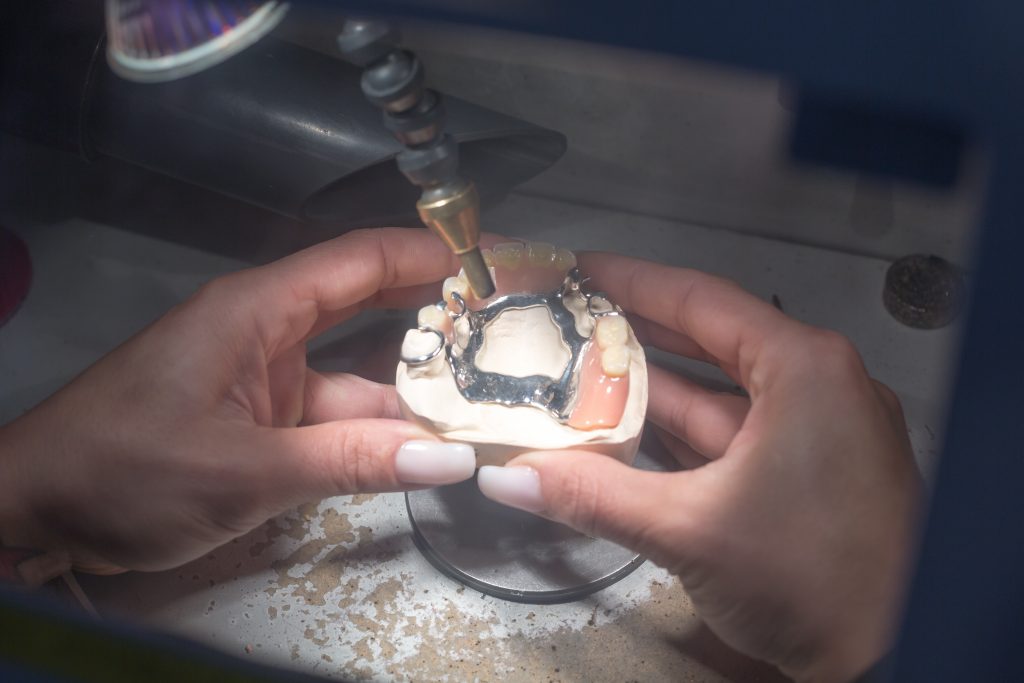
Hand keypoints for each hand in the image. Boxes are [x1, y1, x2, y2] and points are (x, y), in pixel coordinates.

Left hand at [0, 229, 475, 581]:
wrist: (36, 513)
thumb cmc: (126, 471)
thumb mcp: (244, 470)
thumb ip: (351, 461)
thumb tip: (453, 458)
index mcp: (258, 310)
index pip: (359, 261)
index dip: (430, 254)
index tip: (496, 259)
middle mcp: (267, 333)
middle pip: (368, 307)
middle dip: (436, 313)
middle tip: (511, 322)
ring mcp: (264, 381)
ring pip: (356, 372)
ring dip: (413, 387)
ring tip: (489, 395)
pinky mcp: (259, 423)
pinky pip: (332, 415)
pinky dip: (375, 430)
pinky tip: (425, 446)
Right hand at [478, 254, 921, 681]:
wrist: (897, 660)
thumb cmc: (819, 583)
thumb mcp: (690, 530)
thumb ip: (593, 497)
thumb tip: (511, 479)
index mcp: (804, 369)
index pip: (701, 300)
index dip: (632, 281)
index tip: (580, 270)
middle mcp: (818, 386)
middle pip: (709, 341)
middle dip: (636, 334)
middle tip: (570, 318)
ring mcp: (818, 431)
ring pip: (720, 394)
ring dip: (654, 390)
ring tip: (582, 374)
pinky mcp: (812, 472)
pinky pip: (735, 434)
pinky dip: (684, 434)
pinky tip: (628, 434)